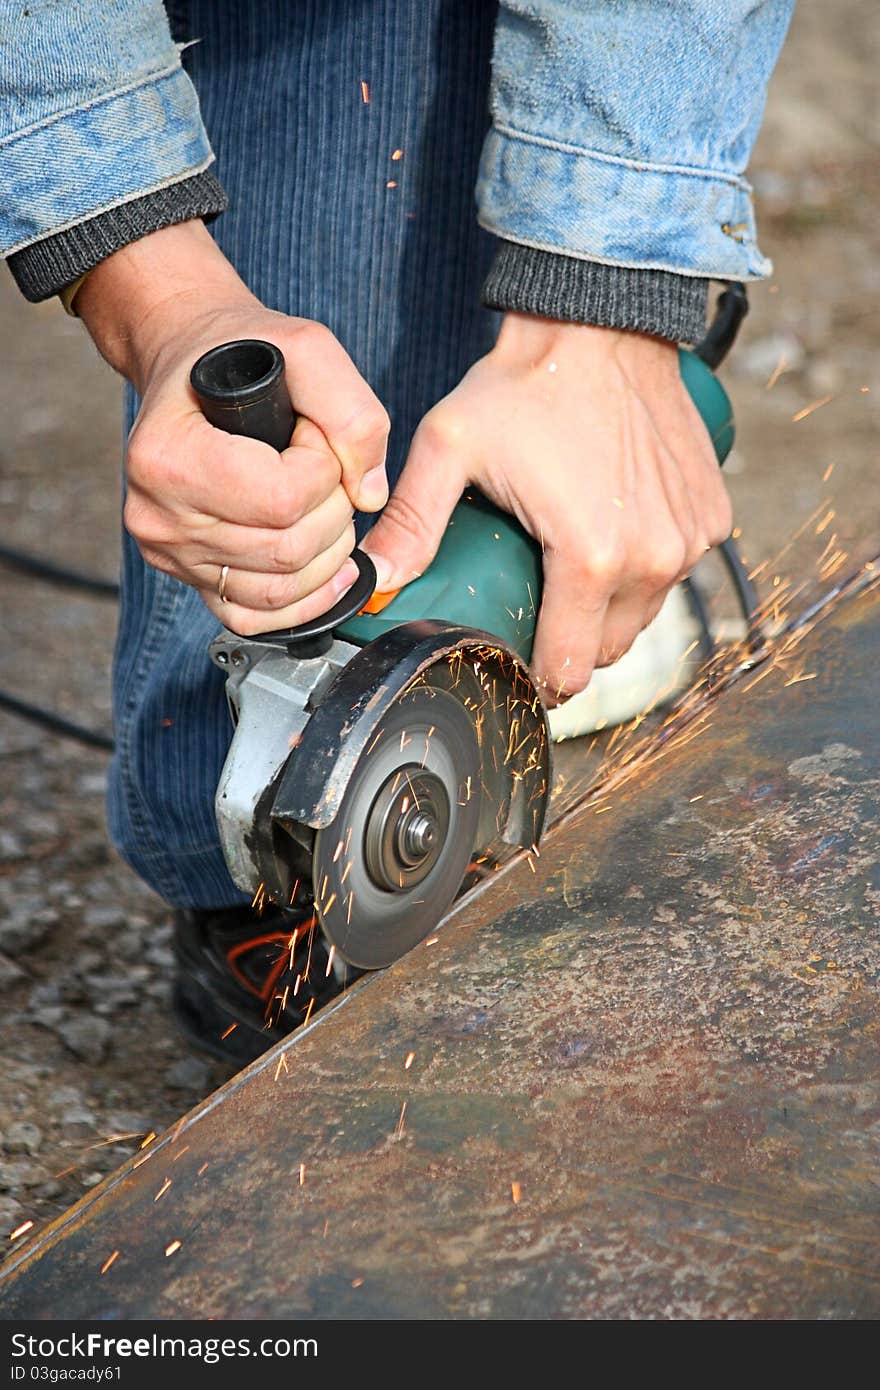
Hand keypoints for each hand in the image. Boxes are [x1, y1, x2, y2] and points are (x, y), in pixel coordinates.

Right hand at [77, 222, 389, 634]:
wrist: (191, 365)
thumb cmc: (242, 353)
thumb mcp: (307, 349)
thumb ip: (353, 414)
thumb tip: (371, 496)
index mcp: (169, 456)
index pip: (282, 499)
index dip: (324, 469)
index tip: (312, 435)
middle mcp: (158, 514)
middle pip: (287, 550)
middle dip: (332, 511)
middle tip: (323, 468)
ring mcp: (170, 553)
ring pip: (280, 590)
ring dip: (326, 553)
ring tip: (319, 503)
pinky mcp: (189, 578)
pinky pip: (255, 617)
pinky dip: (303, 601)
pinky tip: (325, 566)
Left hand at [361, 313, 731, 702]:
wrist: (601, 319)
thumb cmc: (526, 383)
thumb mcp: (451, 448)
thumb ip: (412, 522)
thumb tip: (371, 582)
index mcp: (591, 559)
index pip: (570, 669)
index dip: (540, 675)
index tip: (520, 660)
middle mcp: (653, 560)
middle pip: (609, 651)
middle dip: (572, 643)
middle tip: (537, 604)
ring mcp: (691, 540)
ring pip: (644, 614)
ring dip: (610, 607)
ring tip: (569, 565)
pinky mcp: (712, 516)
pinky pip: (676, 572)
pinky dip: (648, 567)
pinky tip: (614, 532)